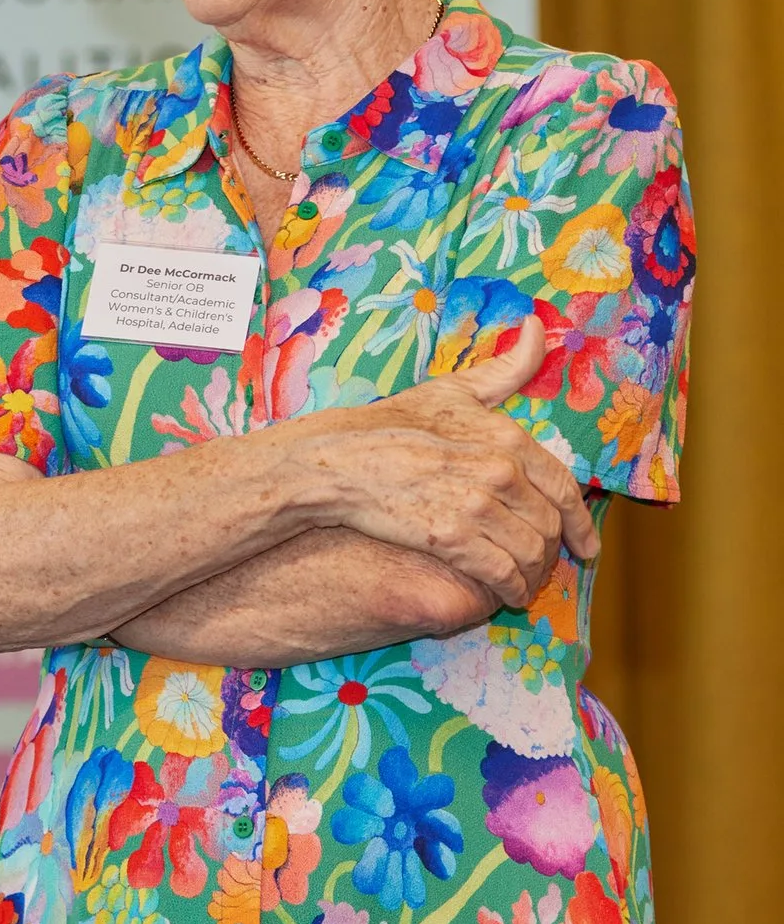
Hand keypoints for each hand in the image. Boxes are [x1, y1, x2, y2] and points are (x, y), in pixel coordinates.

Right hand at [293, 328, 595, 610]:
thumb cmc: (390, 425)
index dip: (579, 523)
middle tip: (543, 566)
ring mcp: (475, 505)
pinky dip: (511, 590)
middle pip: (549, 525)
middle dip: (552, 552)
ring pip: (530, 553)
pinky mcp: (452, 538)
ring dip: (534, 575)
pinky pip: (502, 573)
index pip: (564, 488)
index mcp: (506, 436)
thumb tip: (535, 328)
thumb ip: (504, 369)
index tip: (585, 545)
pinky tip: (507, 595)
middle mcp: (499, 471)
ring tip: (525, 583)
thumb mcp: (451, 390)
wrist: (338, 461)